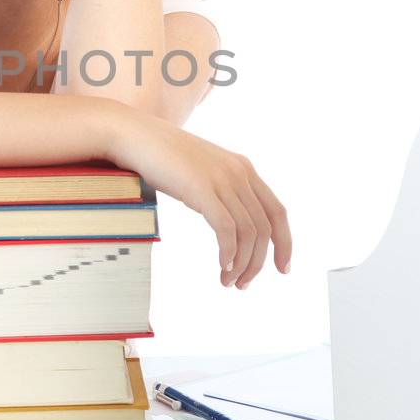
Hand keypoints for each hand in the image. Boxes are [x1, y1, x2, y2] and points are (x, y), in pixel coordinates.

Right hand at [106, 109, 290, 287]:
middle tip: (242, 284)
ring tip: (228, 281)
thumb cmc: (161, 156)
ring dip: (242, 263)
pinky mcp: (201, 189)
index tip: (282, 268)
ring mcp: (221, 179)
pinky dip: (229, 253)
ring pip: (248, 232)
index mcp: (243, 168)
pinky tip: (222, 265)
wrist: (135, 135)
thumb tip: (226, 221)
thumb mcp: (201, 171)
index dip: (284, 243)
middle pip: (265, 227)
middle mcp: (239, 173)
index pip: (277, 212)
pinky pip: (226, 229)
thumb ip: (218, 189)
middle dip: (258, 262)